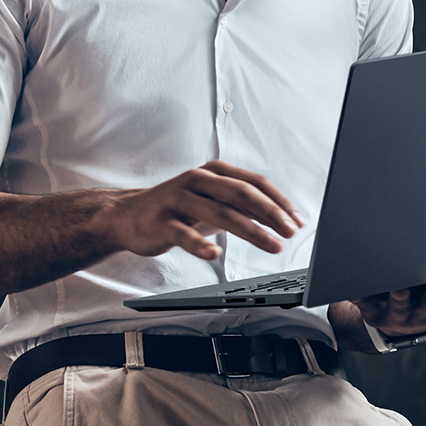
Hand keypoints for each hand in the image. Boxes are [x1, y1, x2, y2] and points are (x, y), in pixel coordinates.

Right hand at [100, 159, 303, 260]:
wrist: (127, 215)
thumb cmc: (178, 208)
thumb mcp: (213, 201)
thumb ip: (242, 206)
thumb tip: (281, 218)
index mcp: (215, 172)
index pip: (255, 183)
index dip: (279, 201)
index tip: (297, 220)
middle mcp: (198, 180)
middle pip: (242, 194)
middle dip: (271, 213)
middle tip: (290, 232)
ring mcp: (178, 199)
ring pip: (219, 213)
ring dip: (250, 231)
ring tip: (271, 245)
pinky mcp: (160, 221)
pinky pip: (183, 233)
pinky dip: (200, 244)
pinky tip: (214, 254)